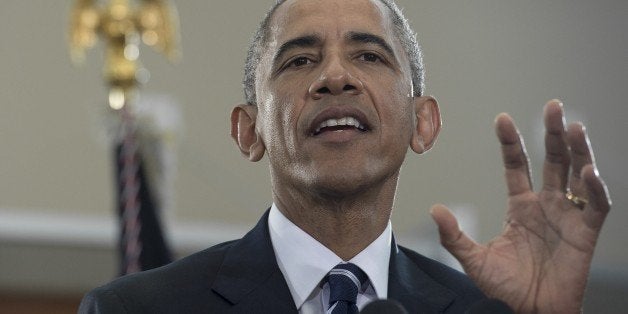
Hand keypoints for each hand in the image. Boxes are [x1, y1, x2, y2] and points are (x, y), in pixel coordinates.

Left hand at [430, 100, 610, 312]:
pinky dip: (595, 189)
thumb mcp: (474, 259)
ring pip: (577, 175)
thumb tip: (435, 210)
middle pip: (552, 161)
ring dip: (578, 151)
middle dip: (553, 134)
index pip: (516, 165)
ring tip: (574, 127)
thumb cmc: (505, 289)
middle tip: (553, 107)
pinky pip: (596, 206)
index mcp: (520, 207)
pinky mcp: (586, 233)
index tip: (502, 119)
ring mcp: (567, 217)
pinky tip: (587, 172)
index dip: (511, 143)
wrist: (528, 313)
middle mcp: (546, 205)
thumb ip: (454, 235)